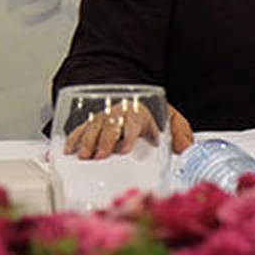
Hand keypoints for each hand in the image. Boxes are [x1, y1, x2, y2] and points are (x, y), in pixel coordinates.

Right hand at [65, 102, 192, 158]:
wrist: (135, 99)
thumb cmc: (151, 115)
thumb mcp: (170, 118)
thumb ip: (180, 132)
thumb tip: (187, 147)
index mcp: (140, 113)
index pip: (133, 123)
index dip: (128, 136)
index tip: (124, 149)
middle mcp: (120, 114)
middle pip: (110, 126)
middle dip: (104, 140)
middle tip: (100, 155)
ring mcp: (104, 117)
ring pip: (93, 127)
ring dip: (86, 141)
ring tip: (82, 155)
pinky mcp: (92, 122)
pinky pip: (80, 128)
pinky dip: (72, 138)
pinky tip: (67, 149)